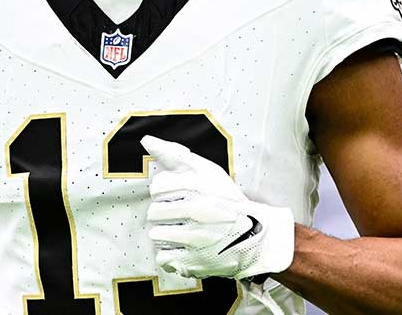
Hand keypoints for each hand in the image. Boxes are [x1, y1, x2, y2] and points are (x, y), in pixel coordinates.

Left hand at [142, 135, 294, 279]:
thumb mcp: (207, 171)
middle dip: (166, 214)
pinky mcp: (195, 262)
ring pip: (156, 235)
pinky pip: (163, 258)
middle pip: (154, 212)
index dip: (167, 192)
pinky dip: (171, 255)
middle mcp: (197, 211)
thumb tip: (146, 140)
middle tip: (184, 216)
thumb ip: (174, 155)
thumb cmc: (227, 200)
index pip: (157, 187)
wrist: (255, 236)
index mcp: (198, 186)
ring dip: (167, 234)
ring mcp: (196, 239)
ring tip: (186, 232)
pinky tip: (185, 248)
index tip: (181, 196)